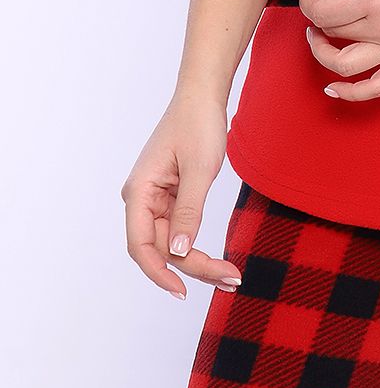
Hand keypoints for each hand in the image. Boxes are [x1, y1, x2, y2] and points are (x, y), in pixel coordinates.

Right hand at [120, 92, 242, 300]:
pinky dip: (197, 244)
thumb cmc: (198, 124)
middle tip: (231, 280)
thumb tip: (178, 251)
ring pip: (172, 242)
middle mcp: (142, 199)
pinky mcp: (171, 196)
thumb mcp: (198, 169)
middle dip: (193, 267)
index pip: (140, 245)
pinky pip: (180, 228)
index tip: (183, 291)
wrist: (203, 95)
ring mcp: (156, 199)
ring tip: (231, 277)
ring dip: (198, 261)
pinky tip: (216, 260)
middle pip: (161, 247)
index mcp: (139, 192)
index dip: (159, 273)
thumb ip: (188, 212)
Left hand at [298, 0, 379, 101]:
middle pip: (332, 32)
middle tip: (318, 9)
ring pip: (344, 65)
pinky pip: (376, 88)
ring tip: (320, 39)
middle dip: (317, 19)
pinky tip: (333, 89)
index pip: (324, 11)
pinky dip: (350, 94)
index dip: (309, 3)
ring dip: (323, 54)